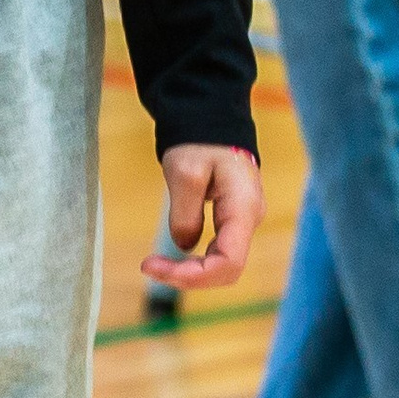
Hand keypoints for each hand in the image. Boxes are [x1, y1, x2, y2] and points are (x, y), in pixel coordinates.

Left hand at [143, 144, 263, 291]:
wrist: (213, 121)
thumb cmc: (202, 140)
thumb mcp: (185, 171)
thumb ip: (184, 213)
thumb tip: (184, 245)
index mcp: (243, 208)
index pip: (228, 262)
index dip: (195, 276)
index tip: (155, 267)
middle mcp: (250, 220)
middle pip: (227, 269)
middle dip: (189, 276)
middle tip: (148, 266)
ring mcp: (243, 221)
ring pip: (222, 264)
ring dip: (190, 271)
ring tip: (155, 265)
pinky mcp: (232, 220)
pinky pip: (218, 252)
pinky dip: (194, 261)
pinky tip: (172, 257)